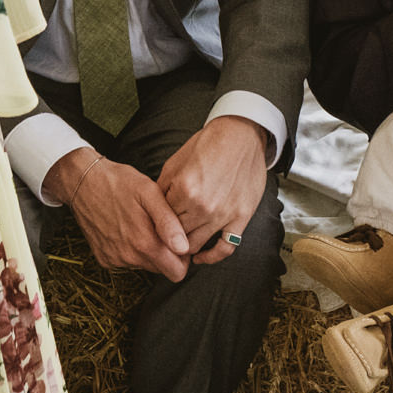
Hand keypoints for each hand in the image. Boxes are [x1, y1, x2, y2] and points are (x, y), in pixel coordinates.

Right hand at [51, 150, 191, 279]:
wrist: (82, 181)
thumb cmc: (119, 182)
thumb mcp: (149, 192)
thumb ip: (168, 222)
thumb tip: (184, 248)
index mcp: (145, 243)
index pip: (177, 272)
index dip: (183, 257)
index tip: (176, 236)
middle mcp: (129, 257)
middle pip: (161, 270)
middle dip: (166, 253)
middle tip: (159, 226)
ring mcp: (114, 259)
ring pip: (144, 265)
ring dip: (147, 249)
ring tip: (140, 222)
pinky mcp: (103, 258)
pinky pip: (127, 261)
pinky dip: (130, 248)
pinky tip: (125, 226)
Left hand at [156, 116, 269, 265]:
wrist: (240, 136)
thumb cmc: (207, 145)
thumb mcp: (175, 163)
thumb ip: (162, 189)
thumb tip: (152, 211)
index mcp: (184, 190)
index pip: (161, 220)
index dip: (156, 224)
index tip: (153, 228)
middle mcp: (202, 206)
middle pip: (176, 235)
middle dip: (167, 238)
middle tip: (163, 240)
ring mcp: (223, 215)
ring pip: (196, 245)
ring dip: (185, 248)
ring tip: (178, 247)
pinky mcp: (240, 218)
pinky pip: (226, 247)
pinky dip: (212, 257)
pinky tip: (201, 257)